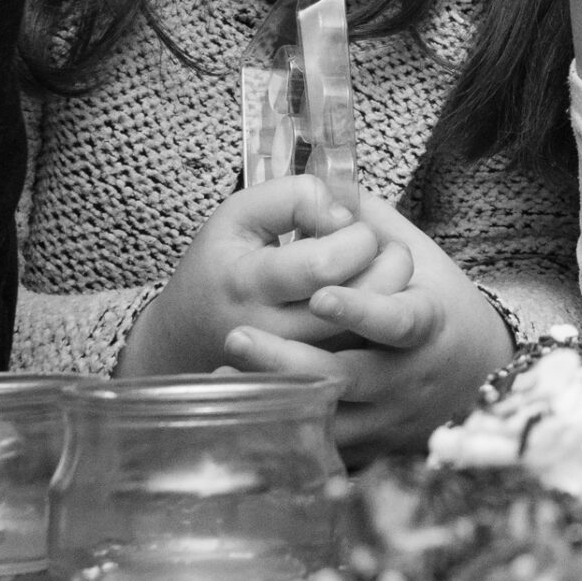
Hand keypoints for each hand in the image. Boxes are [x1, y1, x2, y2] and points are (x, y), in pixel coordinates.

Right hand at [118, 175, 380, 375]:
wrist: (188, 337)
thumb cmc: (220, 267)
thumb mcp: (239, 214)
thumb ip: (293, 196)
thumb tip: (345, 214)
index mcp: (249, 284)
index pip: (325, 265)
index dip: (356, 237)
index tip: (352, 225)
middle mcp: (274, 334)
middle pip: (359, 303)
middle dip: (387, 264)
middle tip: (378, 247)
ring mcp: (297, 368)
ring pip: (372, 336)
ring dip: (393, 295)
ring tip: (382, 268)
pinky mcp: (316, 384)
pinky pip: (367, 356)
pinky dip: (383, 327)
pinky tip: (373, 301)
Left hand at [221, 194, 517, 459]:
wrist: (475, 368)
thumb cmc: (435, 299)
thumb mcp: (419, 255)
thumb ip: (373, 221)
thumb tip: (326, 188)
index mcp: (427, 323)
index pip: (398, 321)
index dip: (361, 310)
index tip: (319, 296)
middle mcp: (409, 375)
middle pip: (346, 375)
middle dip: (287, 357)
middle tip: (236, 336)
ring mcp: (390, 414)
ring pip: (328, 415)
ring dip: (274, 392)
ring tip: (223, 369)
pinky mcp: (372, 443)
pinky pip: (325, 443)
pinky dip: (285, 425)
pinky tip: (244, 406)